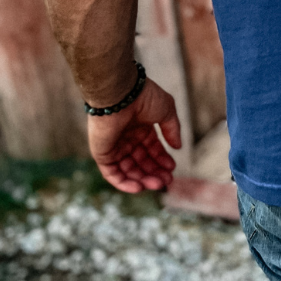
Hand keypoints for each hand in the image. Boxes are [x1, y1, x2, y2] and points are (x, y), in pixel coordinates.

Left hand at [87, 78, 181, 192]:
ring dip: (142, 179)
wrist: (120, 93)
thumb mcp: (167, 111)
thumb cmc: (143, 97)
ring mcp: (114, 146)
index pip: (152, 149)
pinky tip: (139, 187)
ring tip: (157, 184)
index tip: (172, 168)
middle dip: (154, 172)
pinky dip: (124, 183)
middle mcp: (127, 138)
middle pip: (141, 162)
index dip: (162, 159)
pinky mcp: (102, 153)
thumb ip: (172, 130)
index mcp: (140, 127)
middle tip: (167, 181)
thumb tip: (178, 147)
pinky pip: (112, 173)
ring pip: (128, 170)